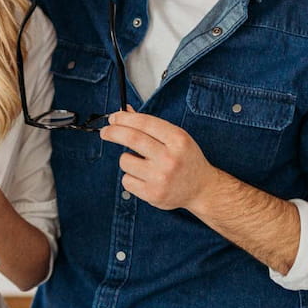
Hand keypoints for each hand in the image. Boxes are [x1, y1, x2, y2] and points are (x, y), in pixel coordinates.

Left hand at [98, 107, 226, 212]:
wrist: (202, 189)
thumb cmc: (185, 159)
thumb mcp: (175, 137)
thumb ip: (150, 126)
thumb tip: (124, 112)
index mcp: (178, 140)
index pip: (144, 123)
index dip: (125, 118)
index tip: (113, 118)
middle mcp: (170, 158)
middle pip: (132, 138)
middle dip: (113, 132)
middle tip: (105, 132)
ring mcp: (161, 177)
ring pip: (125, 161)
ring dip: (126, 159)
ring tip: (141, 163)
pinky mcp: (152, 194)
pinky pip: (126, 180)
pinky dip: (130, 177)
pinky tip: (144, 178)